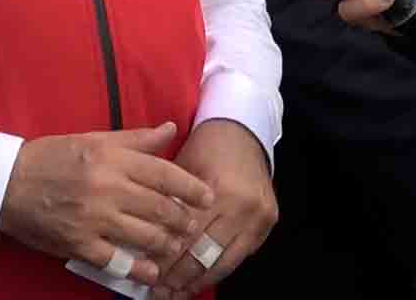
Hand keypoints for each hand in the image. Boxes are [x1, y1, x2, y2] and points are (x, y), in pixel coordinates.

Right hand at [0, 122, 215, 285]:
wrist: (7, 183)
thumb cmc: (53, 157)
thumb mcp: (94, 139)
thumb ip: (136, 139)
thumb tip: (171, 129)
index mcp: (111, 158)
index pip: (163, 173)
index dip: (191, 187)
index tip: (207, 196)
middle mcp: (106, 187)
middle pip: (160, 207)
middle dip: (183, 219)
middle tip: (193, 225)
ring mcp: (93, 218)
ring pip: (145, 235)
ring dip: (166, 243)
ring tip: (175, 245)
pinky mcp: (79, 243)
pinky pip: (117, 261)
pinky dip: (138, 269)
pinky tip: (151, 272)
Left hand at [152, 120, 276, 298]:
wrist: (242, 131)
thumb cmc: (206, 147)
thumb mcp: (181, 170)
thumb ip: (169, 206)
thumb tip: (148, 245)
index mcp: (221, 191)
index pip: (188, 238)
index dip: (166, 261)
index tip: (148, 276)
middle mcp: (244, 208)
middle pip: (206, 255)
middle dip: (179, 277)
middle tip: (158, 292)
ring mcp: (260, 218)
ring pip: (226, 263)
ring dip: (199, 280)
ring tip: (177, 293)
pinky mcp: (268, 223)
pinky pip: (240, 256)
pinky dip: (218, 269)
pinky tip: (199, 279)